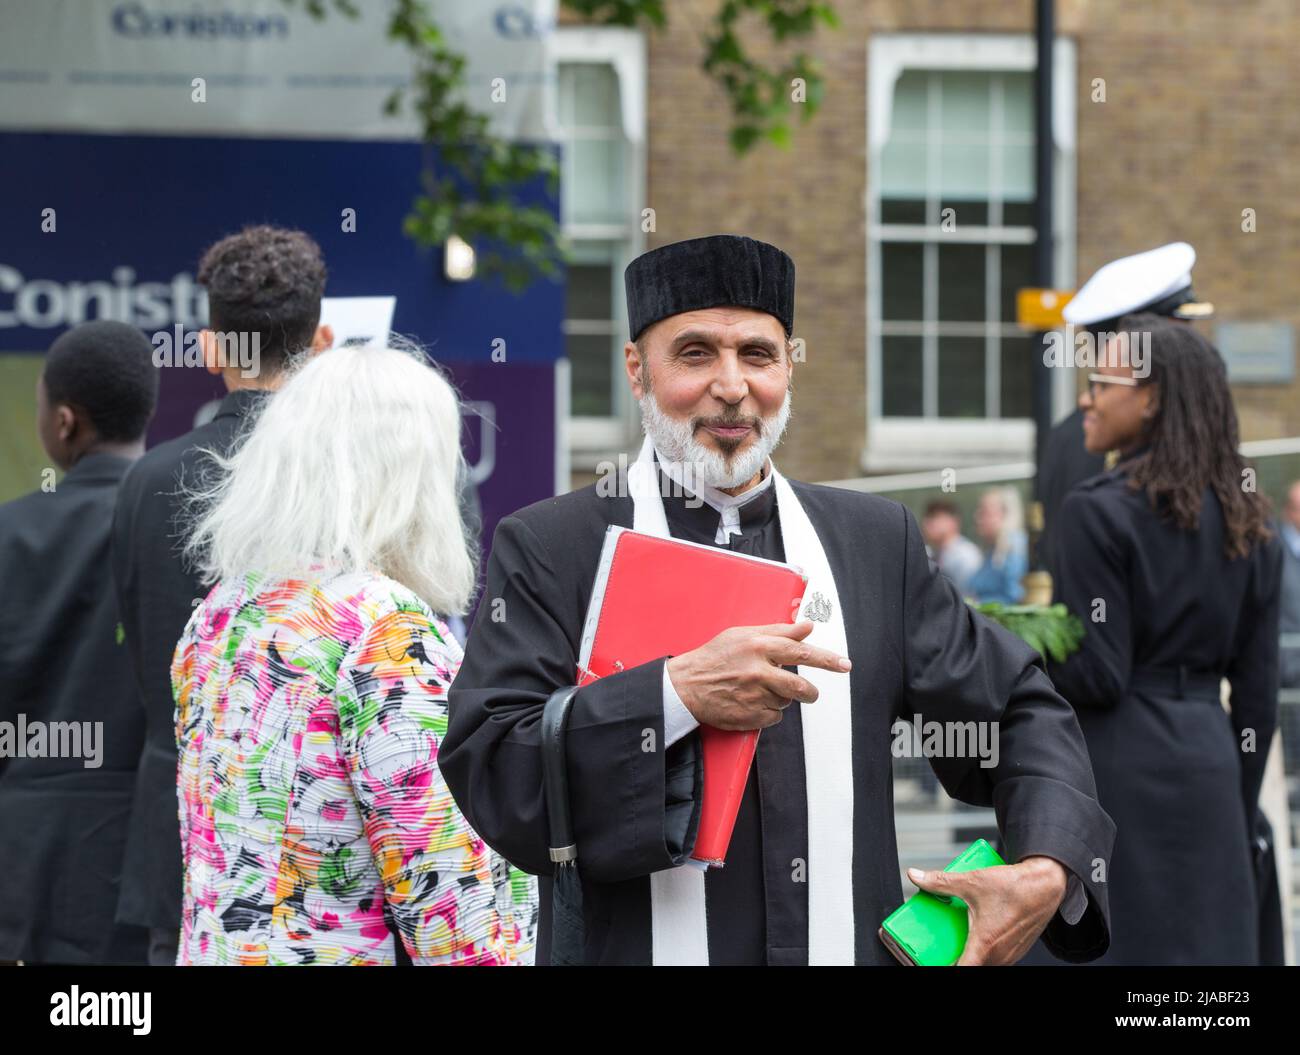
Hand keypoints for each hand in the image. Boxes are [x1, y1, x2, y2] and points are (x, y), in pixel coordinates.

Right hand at [665, 619, 850, 730]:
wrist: (685, 686)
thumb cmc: (714, 657)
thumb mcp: (743, 635)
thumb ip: (778, 630)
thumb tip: (807, 626)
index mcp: (757, 646)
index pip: (801, 651)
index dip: (826, 659)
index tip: (844, 664)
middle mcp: (758, 671)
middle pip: (800, 685)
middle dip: (810, 692)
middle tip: (810, 693)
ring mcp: (754, 696)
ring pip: (786, 701)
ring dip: (781, 698)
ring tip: (760, 691)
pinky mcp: (750, 717)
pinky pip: (774, 717)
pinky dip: (768, 712)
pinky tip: (751, 703)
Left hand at [892, 855, 1068, 964]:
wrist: (1046, 884)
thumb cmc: (1015, 886)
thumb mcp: (971, 881)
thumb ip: (940, 882)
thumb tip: (916, 876)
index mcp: (985, 943)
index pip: (962, 969)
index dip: (945, 967)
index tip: (933, 962)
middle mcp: (999, 954)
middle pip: (971, 964)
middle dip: (955, 956)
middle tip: (942, 943)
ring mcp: (1010, 954)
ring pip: (984, 961)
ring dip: (972, 951)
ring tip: (961, 933)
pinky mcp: (1016, 950)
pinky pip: (996, 956)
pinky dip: (985, 948)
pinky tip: (980, 930)